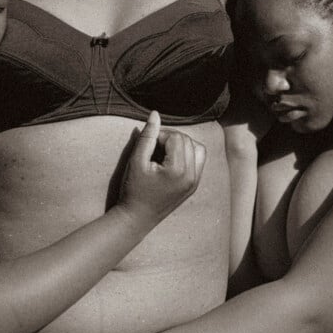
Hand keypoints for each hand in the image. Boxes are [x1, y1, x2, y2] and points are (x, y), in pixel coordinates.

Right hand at [118, 111, 205, 225]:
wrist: (136, 219)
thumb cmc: (133, 189)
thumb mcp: (136, 160)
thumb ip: (147, 136)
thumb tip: (155, 114)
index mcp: (178, 171)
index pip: (175, 137)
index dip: (159, 135)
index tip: (146, 146)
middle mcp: (191, 176)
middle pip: (187, 140)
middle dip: (170, 138)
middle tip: (153, 149)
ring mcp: (194, 182)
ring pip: (197, 148)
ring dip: (181, 144)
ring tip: (163, 153)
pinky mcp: (193, 186)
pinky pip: (199, 160)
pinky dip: (187, 154)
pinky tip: (171, 160)